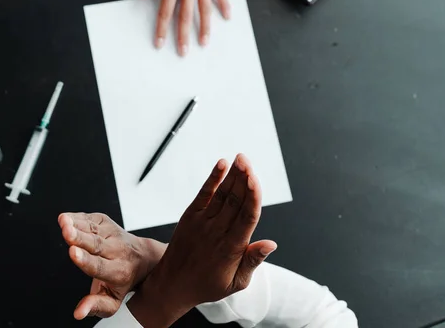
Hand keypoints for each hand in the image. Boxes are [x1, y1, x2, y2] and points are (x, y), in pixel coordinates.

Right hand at [58, 212, 166, 319]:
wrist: (141, 258)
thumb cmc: (122, 280)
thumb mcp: (113, 300)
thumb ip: (96, 306)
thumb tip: (78, 313)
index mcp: (117, 272)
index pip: (100, 266)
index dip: (85, 260)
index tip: (73, 253)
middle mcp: (116, 251)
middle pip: (96, 244)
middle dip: (80, 238)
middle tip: (67, 232)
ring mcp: (112, 234)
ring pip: (93, 229)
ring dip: (77, 224)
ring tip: (64, 221)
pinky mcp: (106, 222)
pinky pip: (91, 219)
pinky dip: (78, 217)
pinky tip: (66, 218)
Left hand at [127, 154, 276, 327]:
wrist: (173, 285)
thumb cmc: (208, 284)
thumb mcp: (236, 282)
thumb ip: (253, 261)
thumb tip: (271, 244)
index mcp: (232, 248)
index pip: (246, 217)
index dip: (252, 196)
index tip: (255, 179)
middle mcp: (217, 232)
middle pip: (234, 201)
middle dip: (242, 179)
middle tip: (247, 160)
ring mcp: (202, 223)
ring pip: (221, 195)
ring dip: (231, 175)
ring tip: (241, 158)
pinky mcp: (190, 217)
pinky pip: (203, 195)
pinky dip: (212, 179)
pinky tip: (221, 165)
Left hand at [138, 0, 229, 56]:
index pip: (166, 11)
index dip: (162, 29)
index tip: (160, 44)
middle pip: (185, 16)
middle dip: (183, 36)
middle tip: (184, 52)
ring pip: (204, 9)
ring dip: (205, 27)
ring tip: (204, 42)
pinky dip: (224, 5)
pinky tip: (227, 17)